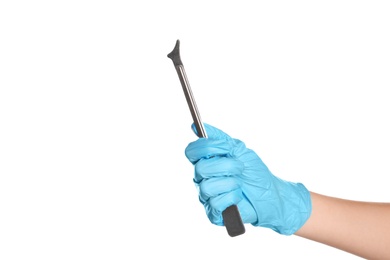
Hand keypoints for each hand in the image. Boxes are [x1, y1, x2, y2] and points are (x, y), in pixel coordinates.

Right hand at [185, 123, 311, 234]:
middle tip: (240, 168)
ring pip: (208, 187)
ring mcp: (206, 196)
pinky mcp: (213, 212)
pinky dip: (232, 197)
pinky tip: (238, 197)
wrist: (271, 195)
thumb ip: (218, 138)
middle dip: (226, 166)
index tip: (225, 148)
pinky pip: (215, 203)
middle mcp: (202, 178)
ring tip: (240, 184)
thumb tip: (196, 126)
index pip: (192, 151)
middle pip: (200, 168)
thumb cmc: (254, 173)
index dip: (207, 148)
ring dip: (231, 183)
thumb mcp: (239, 149)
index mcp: (205, 161)